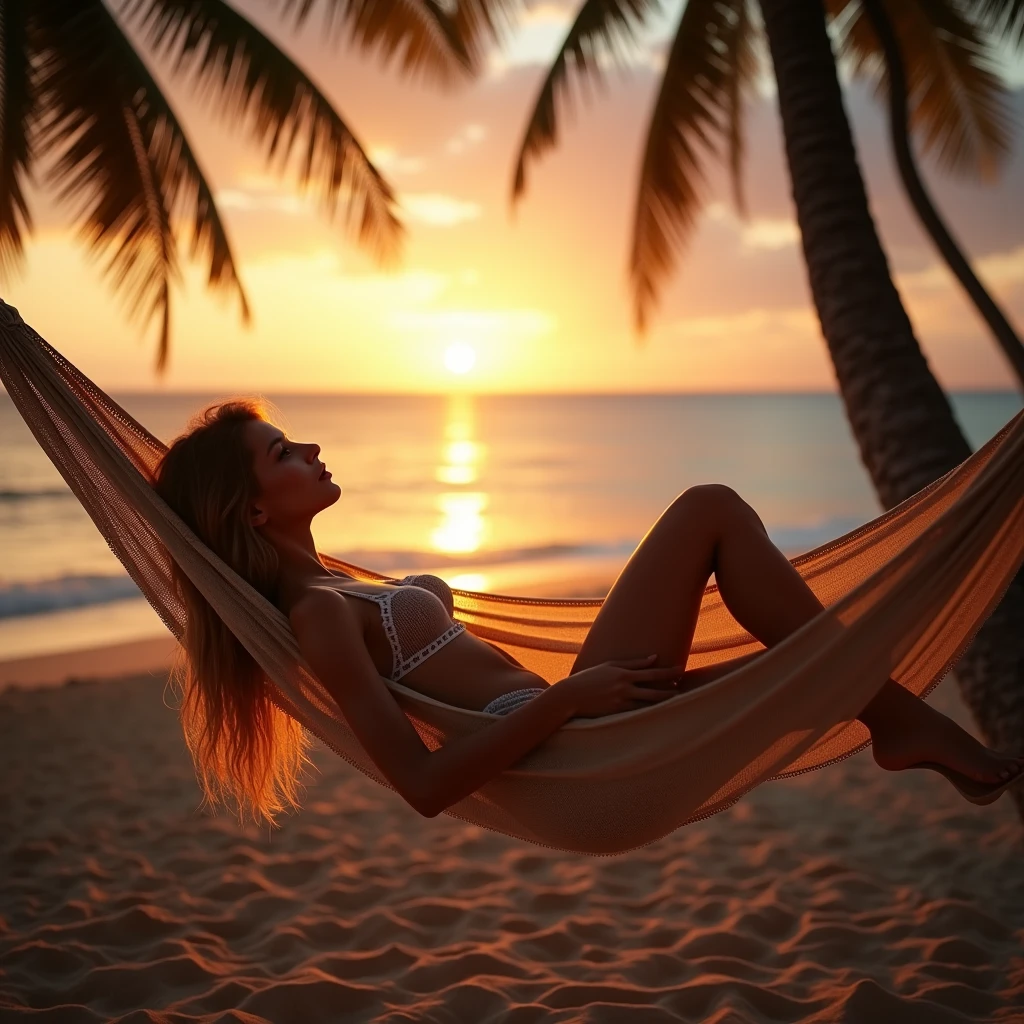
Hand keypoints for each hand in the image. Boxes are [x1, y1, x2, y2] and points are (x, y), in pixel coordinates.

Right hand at [557, 655, 684, 718]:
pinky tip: (660, 711)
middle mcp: (624, 688)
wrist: (570, 696)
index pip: (652, 672)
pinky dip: (650, 711)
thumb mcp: (610, 665)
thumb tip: (654, 658)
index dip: (668, 672)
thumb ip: (633, 663)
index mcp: (623, 674)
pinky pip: (638, 712)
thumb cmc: (590, 678)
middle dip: (671, 688)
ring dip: (663, 701)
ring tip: (676, 700)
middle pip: (654, 689)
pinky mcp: (617, 713)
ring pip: (648, 703)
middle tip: (683, 688)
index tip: (681, 669)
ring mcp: (621, 702)